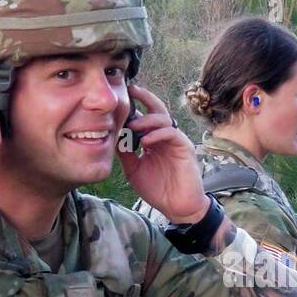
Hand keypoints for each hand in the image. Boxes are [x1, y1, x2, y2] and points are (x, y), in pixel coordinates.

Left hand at [117, 85, 208, 223]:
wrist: (176, 206)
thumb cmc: (158, 189)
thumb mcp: (134, 169)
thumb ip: (125, 153)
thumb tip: (112, 137)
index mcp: (153, 139)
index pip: (145, 116)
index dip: (135, 105)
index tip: (121, 97)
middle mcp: (165, 137)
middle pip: (157, 109)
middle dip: (145, 97)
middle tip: (131, 90)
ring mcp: (176, 141)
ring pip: (164, 119)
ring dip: (147, 119)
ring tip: (134, 125)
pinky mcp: (185, 148)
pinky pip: (172, 133)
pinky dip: (158, 134)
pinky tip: (146, 141)